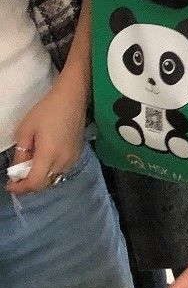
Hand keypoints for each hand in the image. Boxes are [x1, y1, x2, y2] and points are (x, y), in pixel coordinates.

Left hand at [7, 74, 86, 195]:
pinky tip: (43, 160)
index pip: (35, 182)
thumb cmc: (47, 110)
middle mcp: (63, 161)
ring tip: (29, 167)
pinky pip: (60, 171)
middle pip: (44, 184)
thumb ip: (21, 152)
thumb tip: (17, 169)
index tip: (10, 185)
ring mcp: (72, 159)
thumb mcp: (26, 129)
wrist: (72, 99)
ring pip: (53, 178)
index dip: (21, 188)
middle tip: (17, 177)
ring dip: (40, 178)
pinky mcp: (77, 155)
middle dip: (29, 184)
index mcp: (49, 154)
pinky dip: (49, 171)